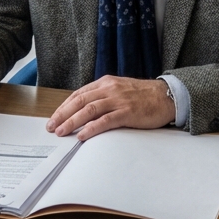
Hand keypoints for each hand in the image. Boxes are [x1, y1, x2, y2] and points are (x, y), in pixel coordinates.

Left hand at [46, 75, 174, 140]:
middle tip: (51, 127)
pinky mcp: (128, 112)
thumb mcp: (119, 90)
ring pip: (89, 110)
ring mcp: (118, 100)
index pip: (78, 94)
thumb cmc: (143, 96)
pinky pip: (106, 120)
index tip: (54, 117)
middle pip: (80, 101)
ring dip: (72, 121)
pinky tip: (82, 136)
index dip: (64, 106)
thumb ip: (103, 96)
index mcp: (105, 83)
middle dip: (62, 114)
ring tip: (61, 132)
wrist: (167, 95)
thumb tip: (84, 110)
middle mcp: (109, 89)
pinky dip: (92, 128)